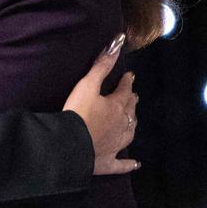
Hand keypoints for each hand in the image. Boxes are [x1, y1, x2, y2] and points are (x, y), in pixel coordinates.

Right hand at [63, 34, 138, 174]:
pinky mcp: (108, 162)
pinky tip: (136, 164)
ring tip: (134, 120)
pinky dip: (129, 164)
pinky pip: (122, 164)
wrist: (69, 145)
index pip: (125, 91)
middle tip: (133, 97)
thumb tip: (118, 42)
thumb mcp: (88, 84)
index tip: (130, 76)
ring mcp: (116, 145)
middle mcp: (122, 125)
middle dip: (131, 102)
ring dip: (132, 125)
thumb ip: (102, 64)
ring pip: (130, 133)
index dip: (127, 83)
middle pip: (130, 112)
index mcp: (117, 106)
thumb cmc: (78, 112)